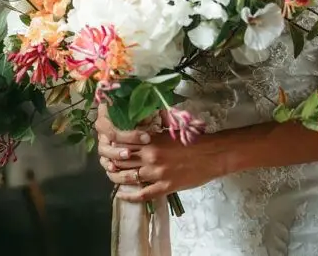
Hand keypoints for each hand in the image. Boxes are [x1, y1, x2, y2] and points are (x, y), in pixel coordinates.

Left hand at [98, 126, 223, 202]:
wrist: (211, 155)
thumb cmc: (193, 139)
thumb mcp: (171, 128)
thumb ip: (155, 126)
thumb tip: (143, 120)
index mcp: (151, 139)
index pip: (124, 143)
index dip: (112, 146)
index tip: (107, 147)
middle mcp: (150, 156)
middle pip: (122, 161)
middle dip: (111, 162)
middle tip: (105, 164)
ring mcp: (157, 174)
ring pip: (129, 178)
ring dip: (117, 179)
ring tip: (111, 178)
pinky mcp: (164, 187)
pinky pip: (143, 194)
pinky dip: (130, 197)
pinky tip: (122, 196)